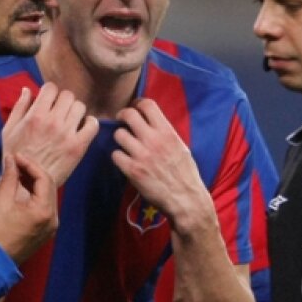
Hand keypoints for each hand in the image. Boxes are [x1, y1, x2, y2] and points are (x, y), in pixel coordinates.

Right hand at [0, 152, 58, 263]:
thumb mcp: (1, 200)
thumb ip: (9, 177)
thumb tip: (11, 160)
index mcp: (44, 211)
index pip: (43, 179)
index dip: (30, 164)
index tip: (15, 157)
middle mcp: (53, 219)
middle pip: (49, 186)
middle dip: (33, 172)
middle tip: (17, 163)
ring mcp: (51, 227)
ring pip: (48, 197)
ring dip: (34, 183)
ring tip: (18, 173)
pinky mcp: (45, 232)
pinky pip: (44, 208)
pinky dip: (35, 196)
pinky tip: (22, 189)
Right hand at [2, 83, 97, 185]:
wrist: (27, 183)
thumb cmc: (16, 156)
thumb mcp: (8, 130)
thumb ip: (19, 107)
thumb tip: (27, 89)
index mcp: (35, 115)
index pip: (51, 87)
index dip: (50, 92)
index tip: (49, 101)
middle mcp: (52, 122)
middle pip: (68, 95)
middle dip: (63, 101)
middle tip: (60, 111)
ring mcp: (67, 134)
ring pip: (80, 107)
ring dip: (75, 111)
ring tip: (70, 120)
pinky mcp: (78, 146)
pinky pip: (93, 125)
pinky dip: (90, 123)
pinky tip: (82, 128)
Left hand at [112, 98, 210, 229]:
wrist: (185, 198)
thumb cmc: (185, 173)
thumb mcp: (180, 147)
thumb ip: (165, 133)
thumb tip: (151, 123)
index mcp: (167, 132)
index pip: (147, 105)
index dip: (137, 103)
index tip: (135, 109)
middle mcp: (153, 140)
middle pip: (128, 115)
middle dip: (123, 116)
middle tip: (122, 122)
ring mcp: (141, 155)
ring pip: (118, 135)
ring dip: (120, 139)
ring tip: (126, 145)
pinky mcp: (132, 170)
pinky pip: (115, 155)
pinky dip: (118, 157)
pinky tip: (125, 161)